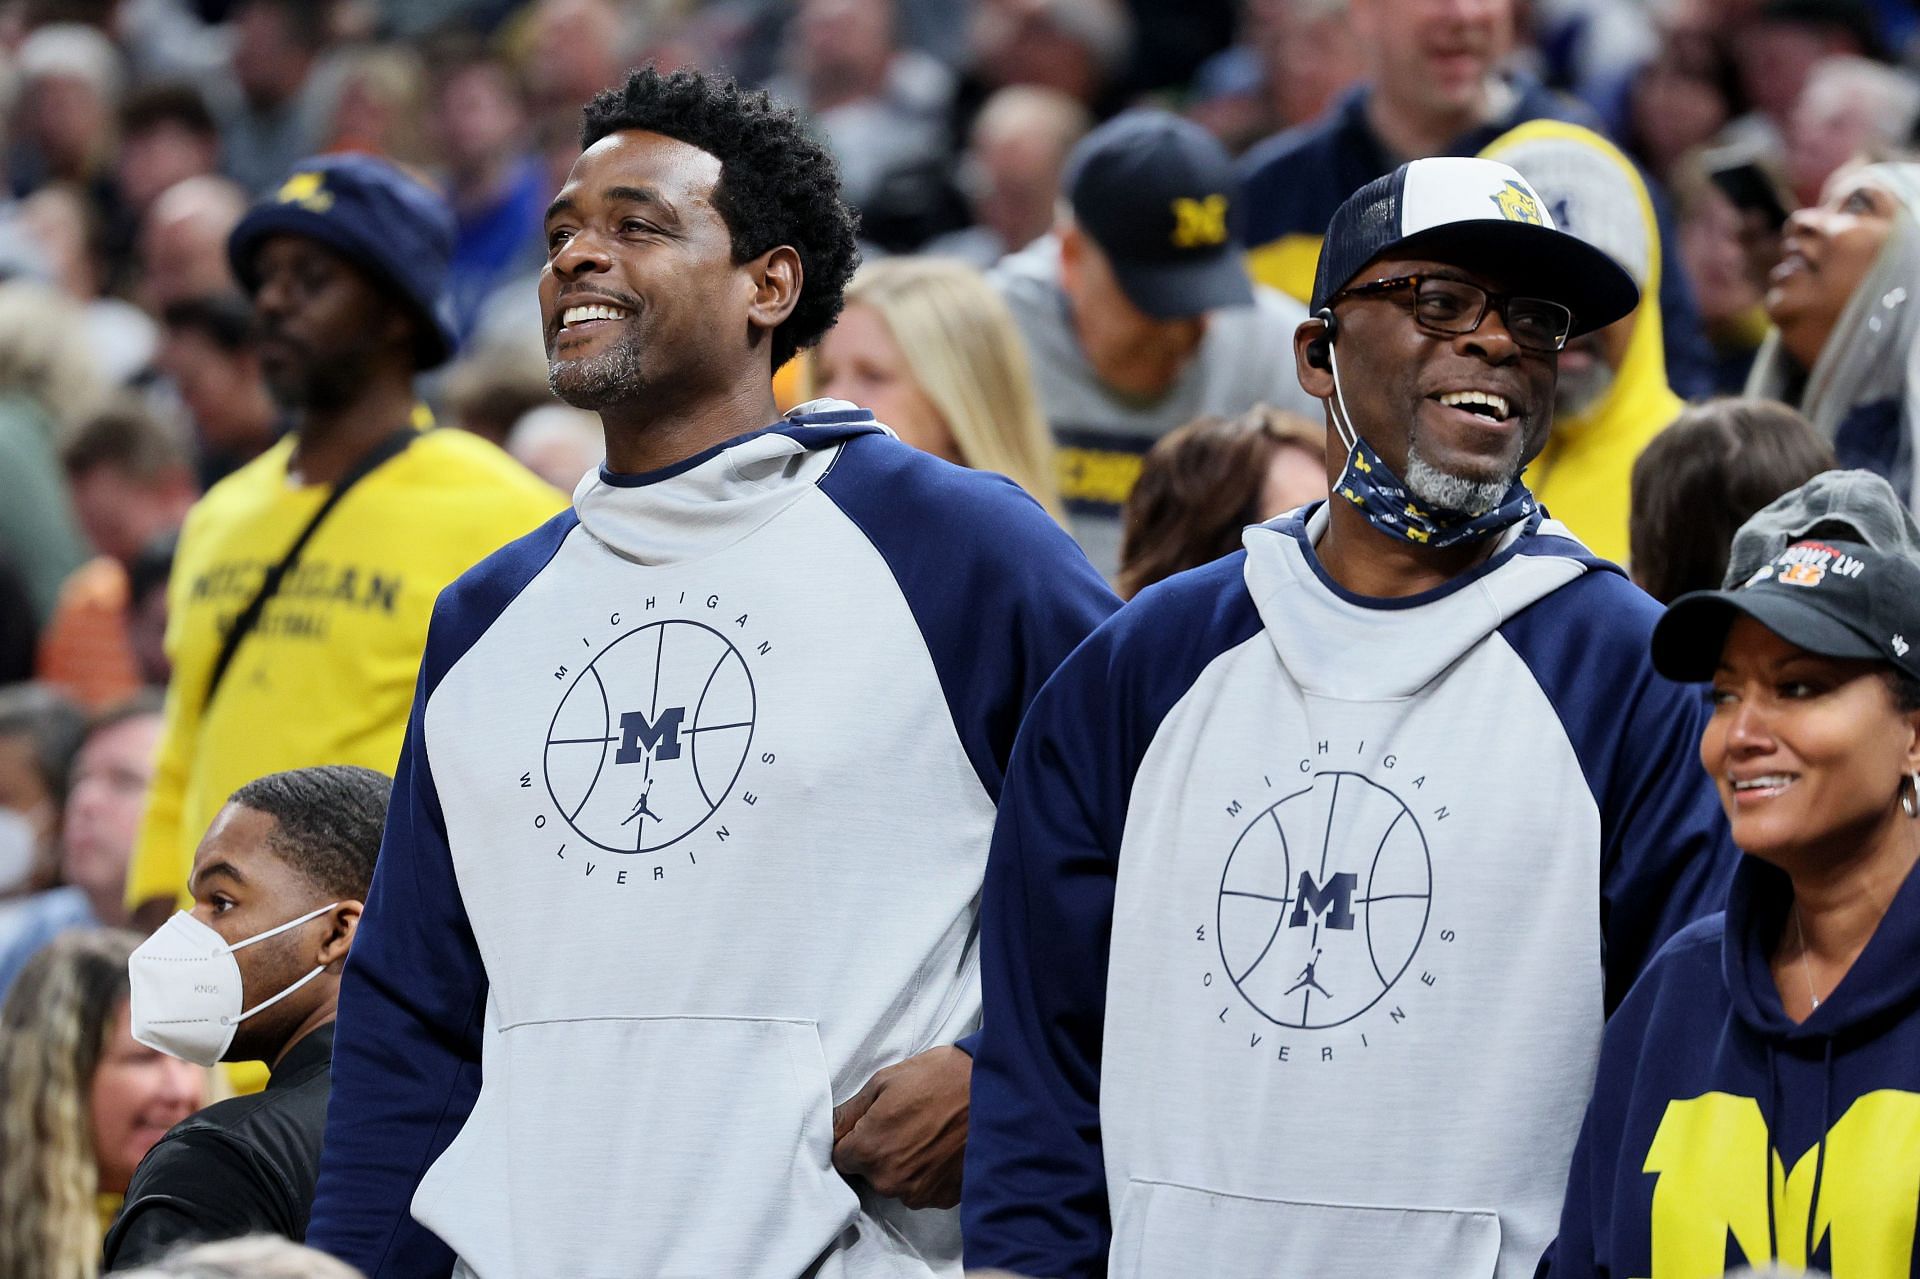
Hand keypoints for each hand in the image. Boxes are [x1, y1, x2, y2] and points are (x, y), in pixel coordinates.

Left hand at [831, 1044, 969, 1209]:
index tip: (870, 1126)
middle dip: (879, 1151)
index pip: (841, 1158)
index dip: (854, 1139)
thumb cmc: (939, 1078)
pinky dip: (929, 1173)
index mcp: (870, 1150)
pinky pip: (924, 1189)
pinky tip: (942, 1147)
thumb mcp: (886, 1081)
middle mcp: (890, 1180)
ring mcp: (919, 1193)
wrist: (995, 1091)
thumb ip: (852, 1111)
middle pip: (869, 1173)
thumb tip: (832, 1127)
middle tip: (905, 1122)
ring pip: (898, 1182)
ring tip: (928, 1133)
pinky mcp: (944, 1198)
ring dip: (905, 1164)